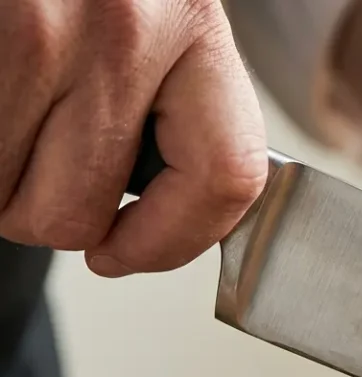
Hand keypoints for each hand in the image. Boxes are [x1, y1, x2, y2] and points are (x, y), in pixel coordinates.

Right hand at [0, 0, 265, 277]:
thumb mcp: (158, 17)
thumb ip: (178, 106)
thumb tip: (154, 225)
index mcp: (195, 28)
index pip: (228, 178)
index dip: (174, 243)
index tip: (125, 255)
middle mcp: (123, 30)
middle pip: (78, 212)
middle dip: (46, 212)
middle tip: (35, 166)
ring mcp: (35, 29)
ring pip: (3, 197)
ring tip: (7, 118)